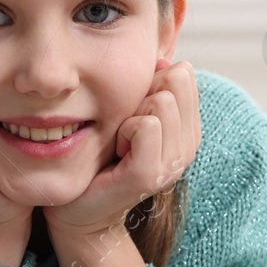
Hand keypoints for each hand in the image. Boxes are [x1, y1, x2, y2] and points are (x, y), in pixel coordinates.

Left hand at [44, 59, 200, 239]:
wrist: (78, 207)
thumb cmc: (100, 156)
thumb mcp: (129, 114)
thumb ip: (149, 87)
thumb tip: (162, 59)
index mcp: (187, 129)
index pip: (183, 73)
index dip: (150, 82)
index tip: (131, 112)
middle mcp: (188, 146)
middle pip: (176, 80)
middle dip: (142, 95)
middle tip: (123, 129)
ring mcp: (173, 162)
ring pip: (162, 100)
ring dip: (130, 115)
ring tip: (119, 142)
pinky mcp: (151, 175)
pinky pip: (147, 125)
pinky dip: (125, 131)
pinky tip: (116, 151)